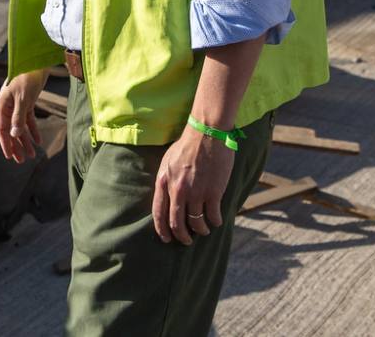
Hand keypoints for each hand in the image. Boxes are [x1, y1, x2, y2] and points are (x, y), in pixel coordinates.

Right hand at [0, 69, 48, 163]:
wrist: (37, 61)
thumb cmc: (28, 78)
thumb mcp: (23, 99)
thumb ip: (18, 117)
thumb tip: (15, 135)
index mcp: (2, 105)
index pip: (2, 129)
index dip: (6, 143)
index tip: (10, 157)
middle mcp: (8, 106)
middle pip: (11, 130)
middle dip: (16, 145)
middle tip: (22, 160)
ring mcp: (18, 104)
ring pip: (20, 126)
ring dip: (25, 140)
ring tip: (32, 154)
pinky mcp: (28, 101)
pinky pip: (28, 120)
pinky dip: (33, 130)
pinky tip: (38, 141)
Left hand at [152, 125, 232, 243]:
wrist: (206, 134)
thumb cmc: (187, 145)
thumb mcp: (167, 162)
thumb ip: (165, 181)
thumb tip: (166, 198)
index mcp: (164, 182)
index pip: (158, 213)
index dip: (162, 230)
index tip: (166, 239)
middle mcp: (178, 191)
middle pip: (177, 223)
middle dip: (182, 236)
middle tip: (187, 241)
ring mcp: (196, 192)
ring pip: (196, 222)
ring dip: (200, 230)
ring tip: (203, 230)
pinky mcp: (213, 192)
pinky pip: (213, 215)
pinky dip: (215, 221)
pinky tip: (216, 221)